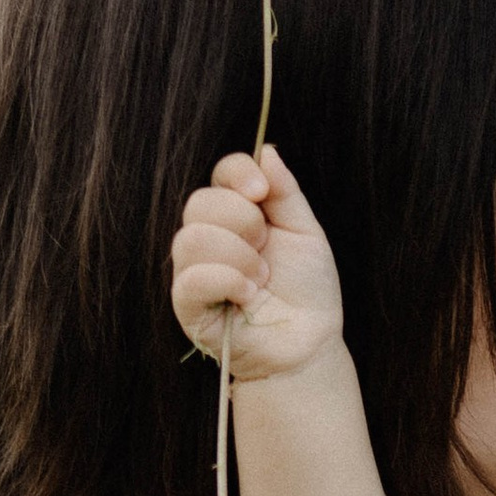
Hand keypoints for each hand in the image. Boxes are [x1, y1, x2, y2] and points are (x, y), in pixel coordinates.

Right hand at [169, 143, 344, 383]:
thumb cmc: (307, 292)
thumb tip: (267, 151)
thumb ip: (285, 192)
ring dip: (237, 256)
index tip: (262, 193)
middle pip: (201, 202)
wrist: (308, 344)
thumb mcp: (305, 232)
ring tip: (260, 279)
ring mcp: (195, 270)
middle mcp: (211, 237)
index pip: (221, 174)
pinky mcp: (188, 304)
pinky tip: (247, 295)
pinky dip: (226, 280)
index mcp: (238, 215)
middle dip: (242, 221)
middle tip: (266, 249)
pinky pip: (191, 277)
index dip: (238, 174)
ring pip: (192, 238)